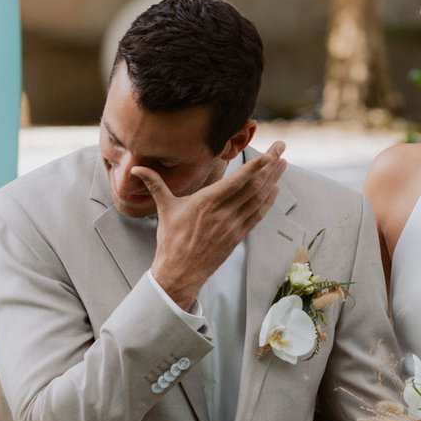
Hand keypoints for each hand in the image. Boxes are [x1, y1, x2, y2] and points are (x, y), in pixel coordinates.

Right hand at [138, 143, 284, 308]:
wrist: (179, 272)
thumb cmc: (171, 240)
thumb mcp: (164, 208)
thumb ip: (154, 184)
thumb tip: (137, 168)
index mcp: (206, 202)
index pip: (237, 181)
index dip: (255, 167)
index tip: (269, 154)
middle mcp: (223, 213)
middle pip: (253, 185)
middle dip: (270, 166)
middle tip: (282, 148)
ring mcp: (233, 225)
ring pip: (259, 199)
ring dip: (273, 180)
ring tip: (283, 163)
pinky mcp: (238, 236)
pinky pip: (257, 215)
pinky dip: (268, 201)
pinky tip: (275, 189)